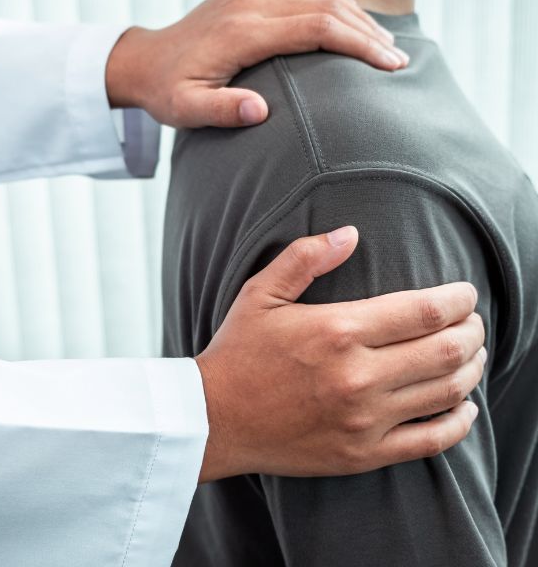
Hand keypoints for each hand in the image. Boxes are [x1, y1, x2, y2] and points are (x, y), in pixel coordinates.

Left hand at [106, 0, 408, 126]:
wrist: (146, 61)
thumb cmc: (168, 91)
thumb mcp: (185, 110)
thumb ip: (220, 110)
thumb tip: (260, 112)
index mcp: (241, 31)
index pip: (314, 26)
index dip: (356, 43)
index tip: (387, 65)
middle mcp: (250, 2)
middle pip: (325, 4)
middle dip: (367, 31)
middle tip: (397, 60)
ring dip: (356, 14)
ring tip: (384, 43)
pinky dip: (333, 1)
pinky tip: (350, 20)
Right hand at [196, 226, 484, 481]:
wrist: (214, 419)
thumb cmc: (238, 352)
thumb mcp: (260, 293)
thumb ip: (305, 257)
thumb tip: (350, 232)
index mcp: (338, 330)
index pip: (426, 310)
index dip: (459, 299)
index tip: (466, 294)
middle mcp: (358, 376)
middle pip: (447, 350)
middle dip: (473, 331)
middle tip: (473, 323)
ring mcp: (364, 420)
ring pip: (446, 392)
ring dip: (471, 369)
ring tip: (471, 355)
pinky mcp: (363, 455)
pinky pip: (431, 441)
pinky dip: (459, 422)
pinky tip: (464, 406)